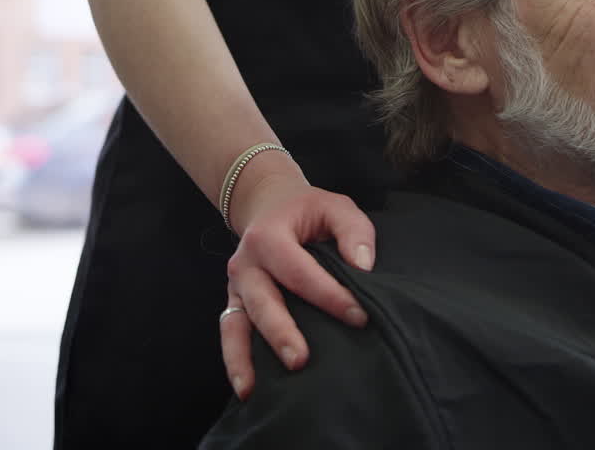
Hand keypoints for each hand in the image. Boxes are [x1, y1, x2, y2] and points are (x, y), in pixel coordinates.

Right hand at [219, 173, 375, 400]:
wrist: (269, 206)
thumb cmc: (308, 211)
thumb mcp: (336, 206)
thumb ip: (354, 231)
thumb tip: (363, 266)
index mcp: (269, 236)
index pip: (300, 271)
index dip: (330, 295)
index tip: (359, 316)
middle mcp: (246, 263)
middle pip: (262, 302)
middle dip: (281, 333)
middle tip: (301, 360)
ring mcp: (236, 286)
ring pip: (236, 324)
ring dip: (245, 357)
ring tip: (254, 389)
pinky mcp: (235, 303)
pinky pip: (231, 332)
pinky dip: (235, 360)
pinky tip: (247, 389)